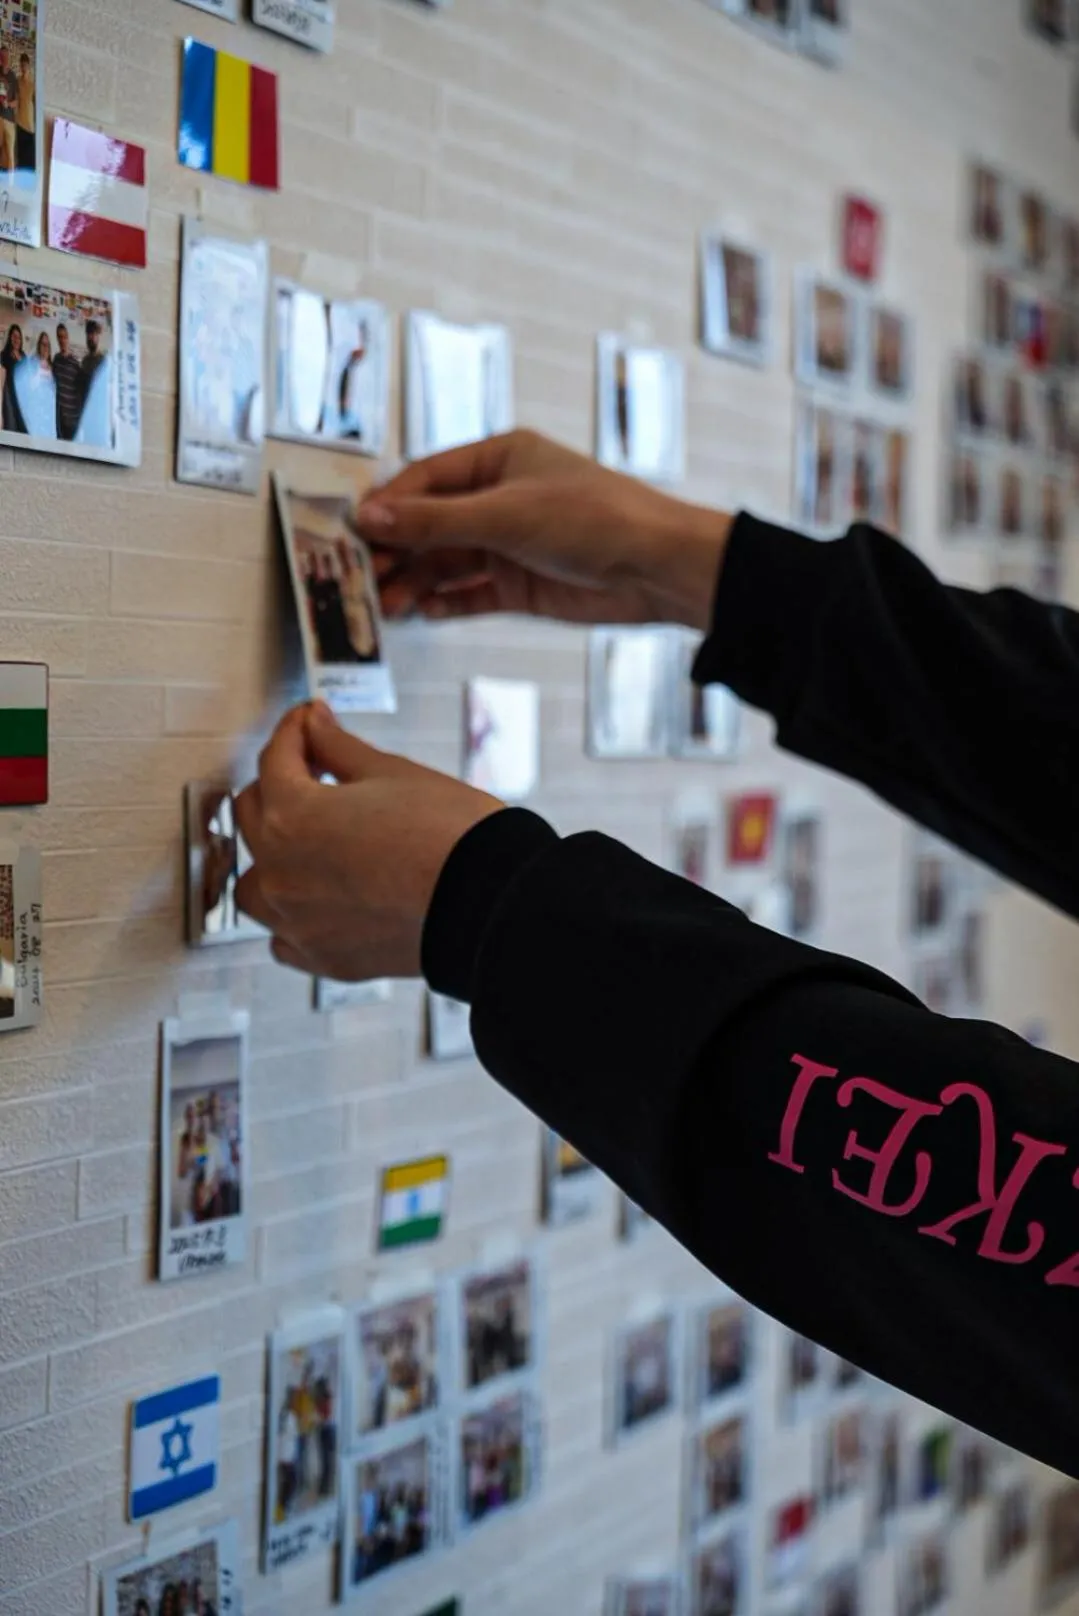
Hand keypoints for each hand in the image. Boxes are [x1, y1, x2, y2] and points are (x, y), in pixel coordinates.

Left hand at [234, 703, 502, 980]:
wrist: (490, 902)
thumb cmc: (448, 832)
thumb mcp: (390, 772)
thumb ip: (338, 747)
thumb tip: (314, 723)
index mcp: (291, 816)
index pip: (275, 759)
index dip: (297, 730)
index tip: (312, 719)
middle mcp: (280, 872)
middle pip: (251, 815)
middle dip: (278, 785)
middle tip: (314, 771)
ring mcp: (296, 921)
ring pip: (254, 885)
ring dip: (270, 856)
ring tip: (306, 843)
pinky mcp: (322, 958)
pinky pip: (282, 937)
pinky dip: (291, 917)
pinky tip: (318, 900)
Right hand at [358, 429, 730, 633]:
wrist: (657, 569)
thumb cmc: (592, 518)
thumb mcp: (505, 514)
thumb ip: (434, 520)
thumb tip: (368, 515)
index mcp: (499, 459)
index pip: (426, 478)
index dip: (390, 505)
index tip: (354, 531)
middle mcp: (501, 498)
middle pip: (431, 524)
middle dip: (398, 550)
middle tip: (364, 577)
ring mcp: (510, 544)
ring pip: (446, 562)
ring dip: (416, 582)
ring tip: (388, 606)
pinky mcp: (520, 586)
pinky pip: (470, 594)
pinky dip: (446, 603)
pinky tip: (423, 614)